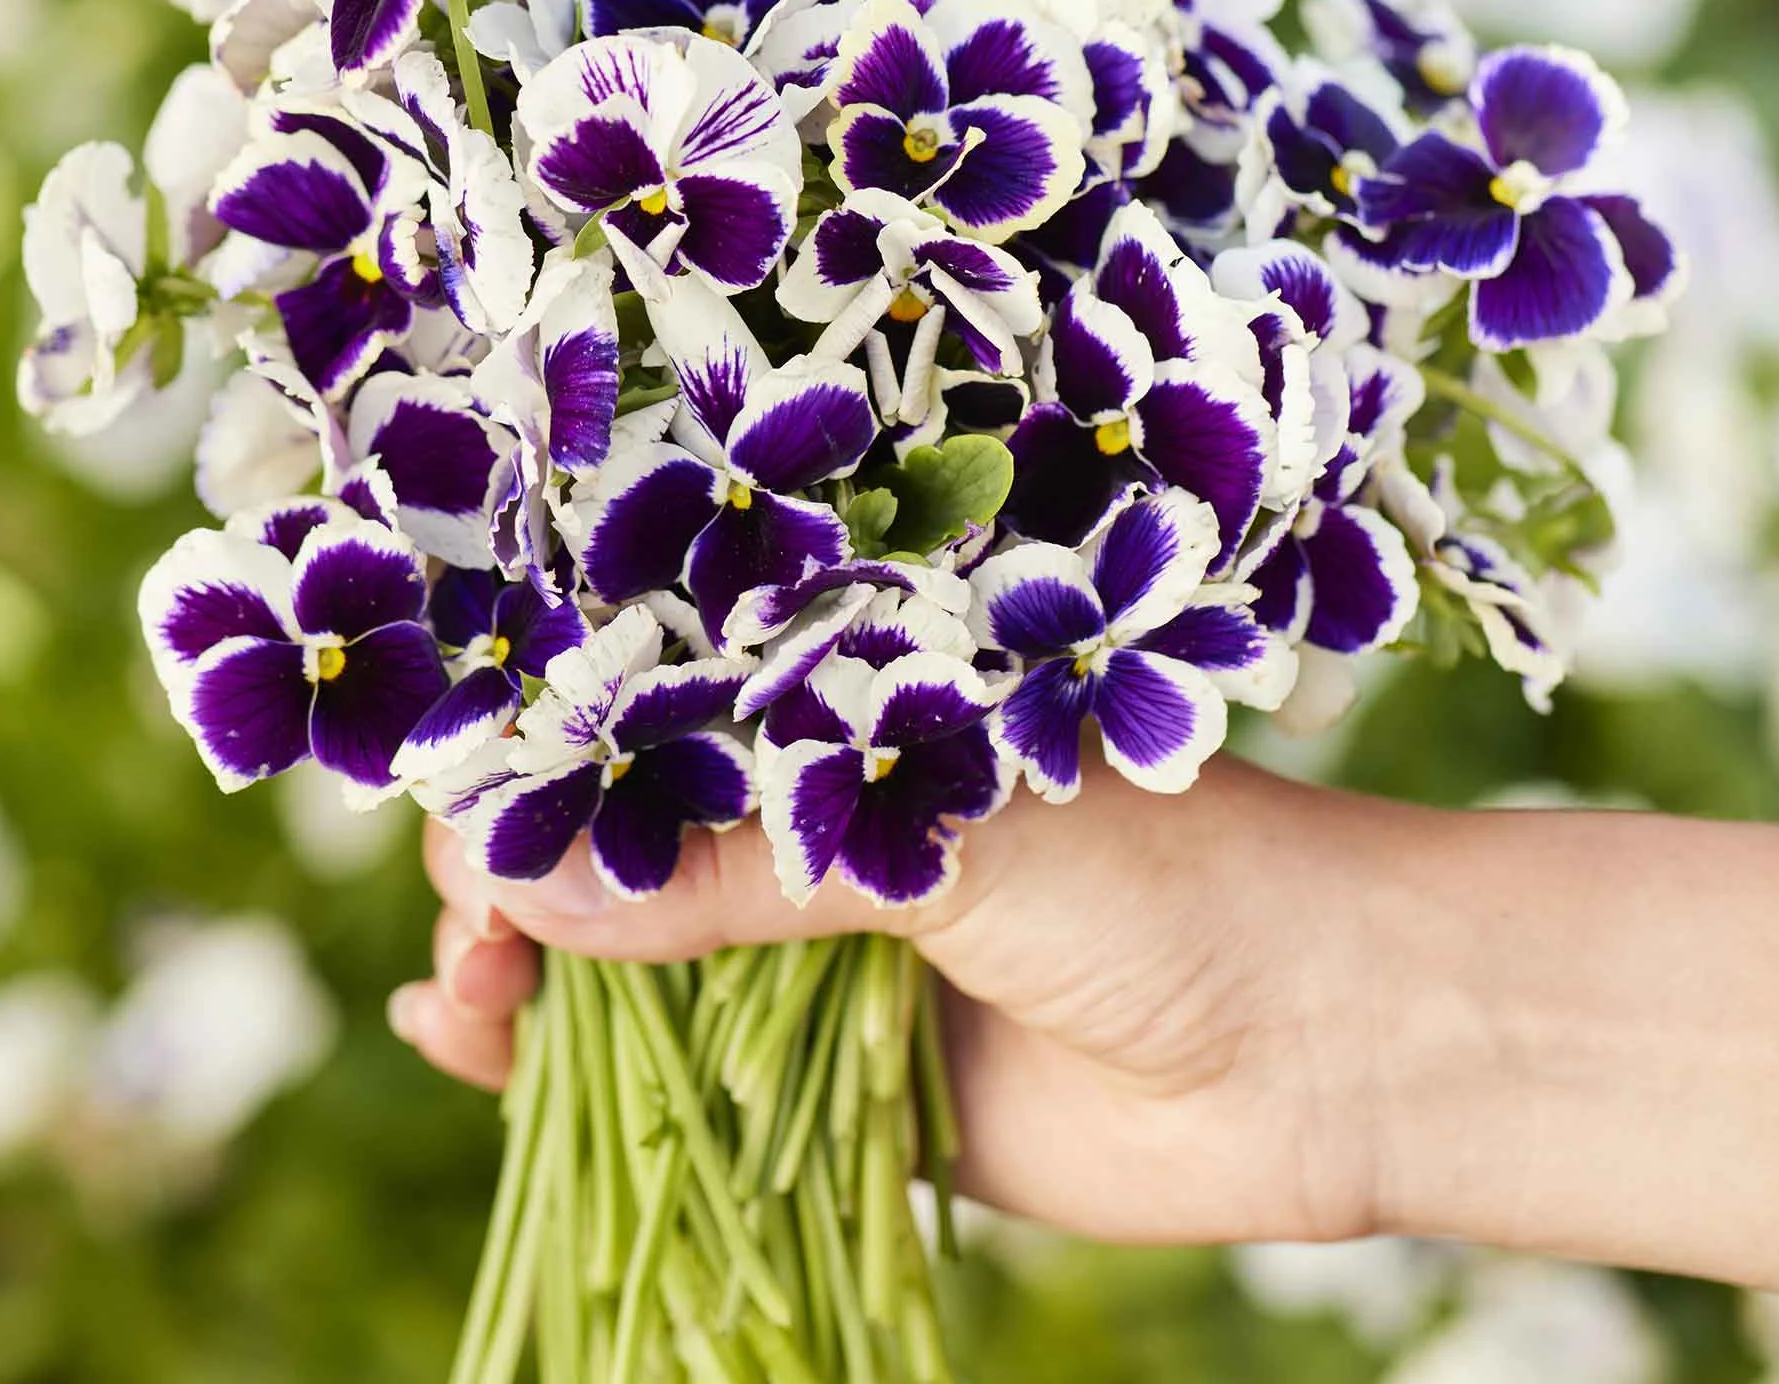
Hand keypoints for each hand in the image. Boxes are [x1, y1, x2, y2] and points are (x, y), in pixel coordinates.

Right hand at [391, 753, 1390, 1246]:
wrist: (1314, 1046)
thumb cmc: (1161, 879)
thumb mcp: (945, 840)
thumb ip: (744, 870)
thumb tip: (530, 886)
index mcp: (845, 718)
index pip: (652, 710)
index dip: (551, 747)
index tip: (470, 795)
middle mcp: (810, 820)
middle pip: (612, 832)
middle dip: (520, 869)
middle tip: (471, 929)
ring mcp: (808, 943)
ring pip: (616, 948)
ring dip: (516, 968)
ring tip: (464, 1000)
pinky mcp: (821, 1067)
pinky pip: (668, 1061)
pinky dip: (563, 1057)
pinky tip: (480, 1043)